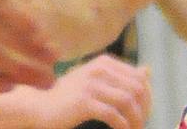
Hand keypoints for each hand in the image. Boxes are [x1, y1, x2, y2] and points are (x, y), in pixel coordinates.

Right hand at [34, 55, 151, 128]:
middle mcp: (100, 69)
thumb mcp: (96, 81)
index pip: (139, 78)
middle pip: (137, 89)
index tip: (146, 113)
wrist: (38, 107)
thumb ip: (120, 76)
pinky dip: (122, 125)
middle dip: (144, 109)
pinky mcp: (84, 102)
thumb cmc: (69, 96)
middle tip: (142, 124)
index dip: (148, 97)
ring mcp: (91, 85)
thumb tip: (147, 71)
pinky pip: (112, 114)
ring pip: (127, 102)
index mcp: (105, 62)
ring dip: (136, 119)